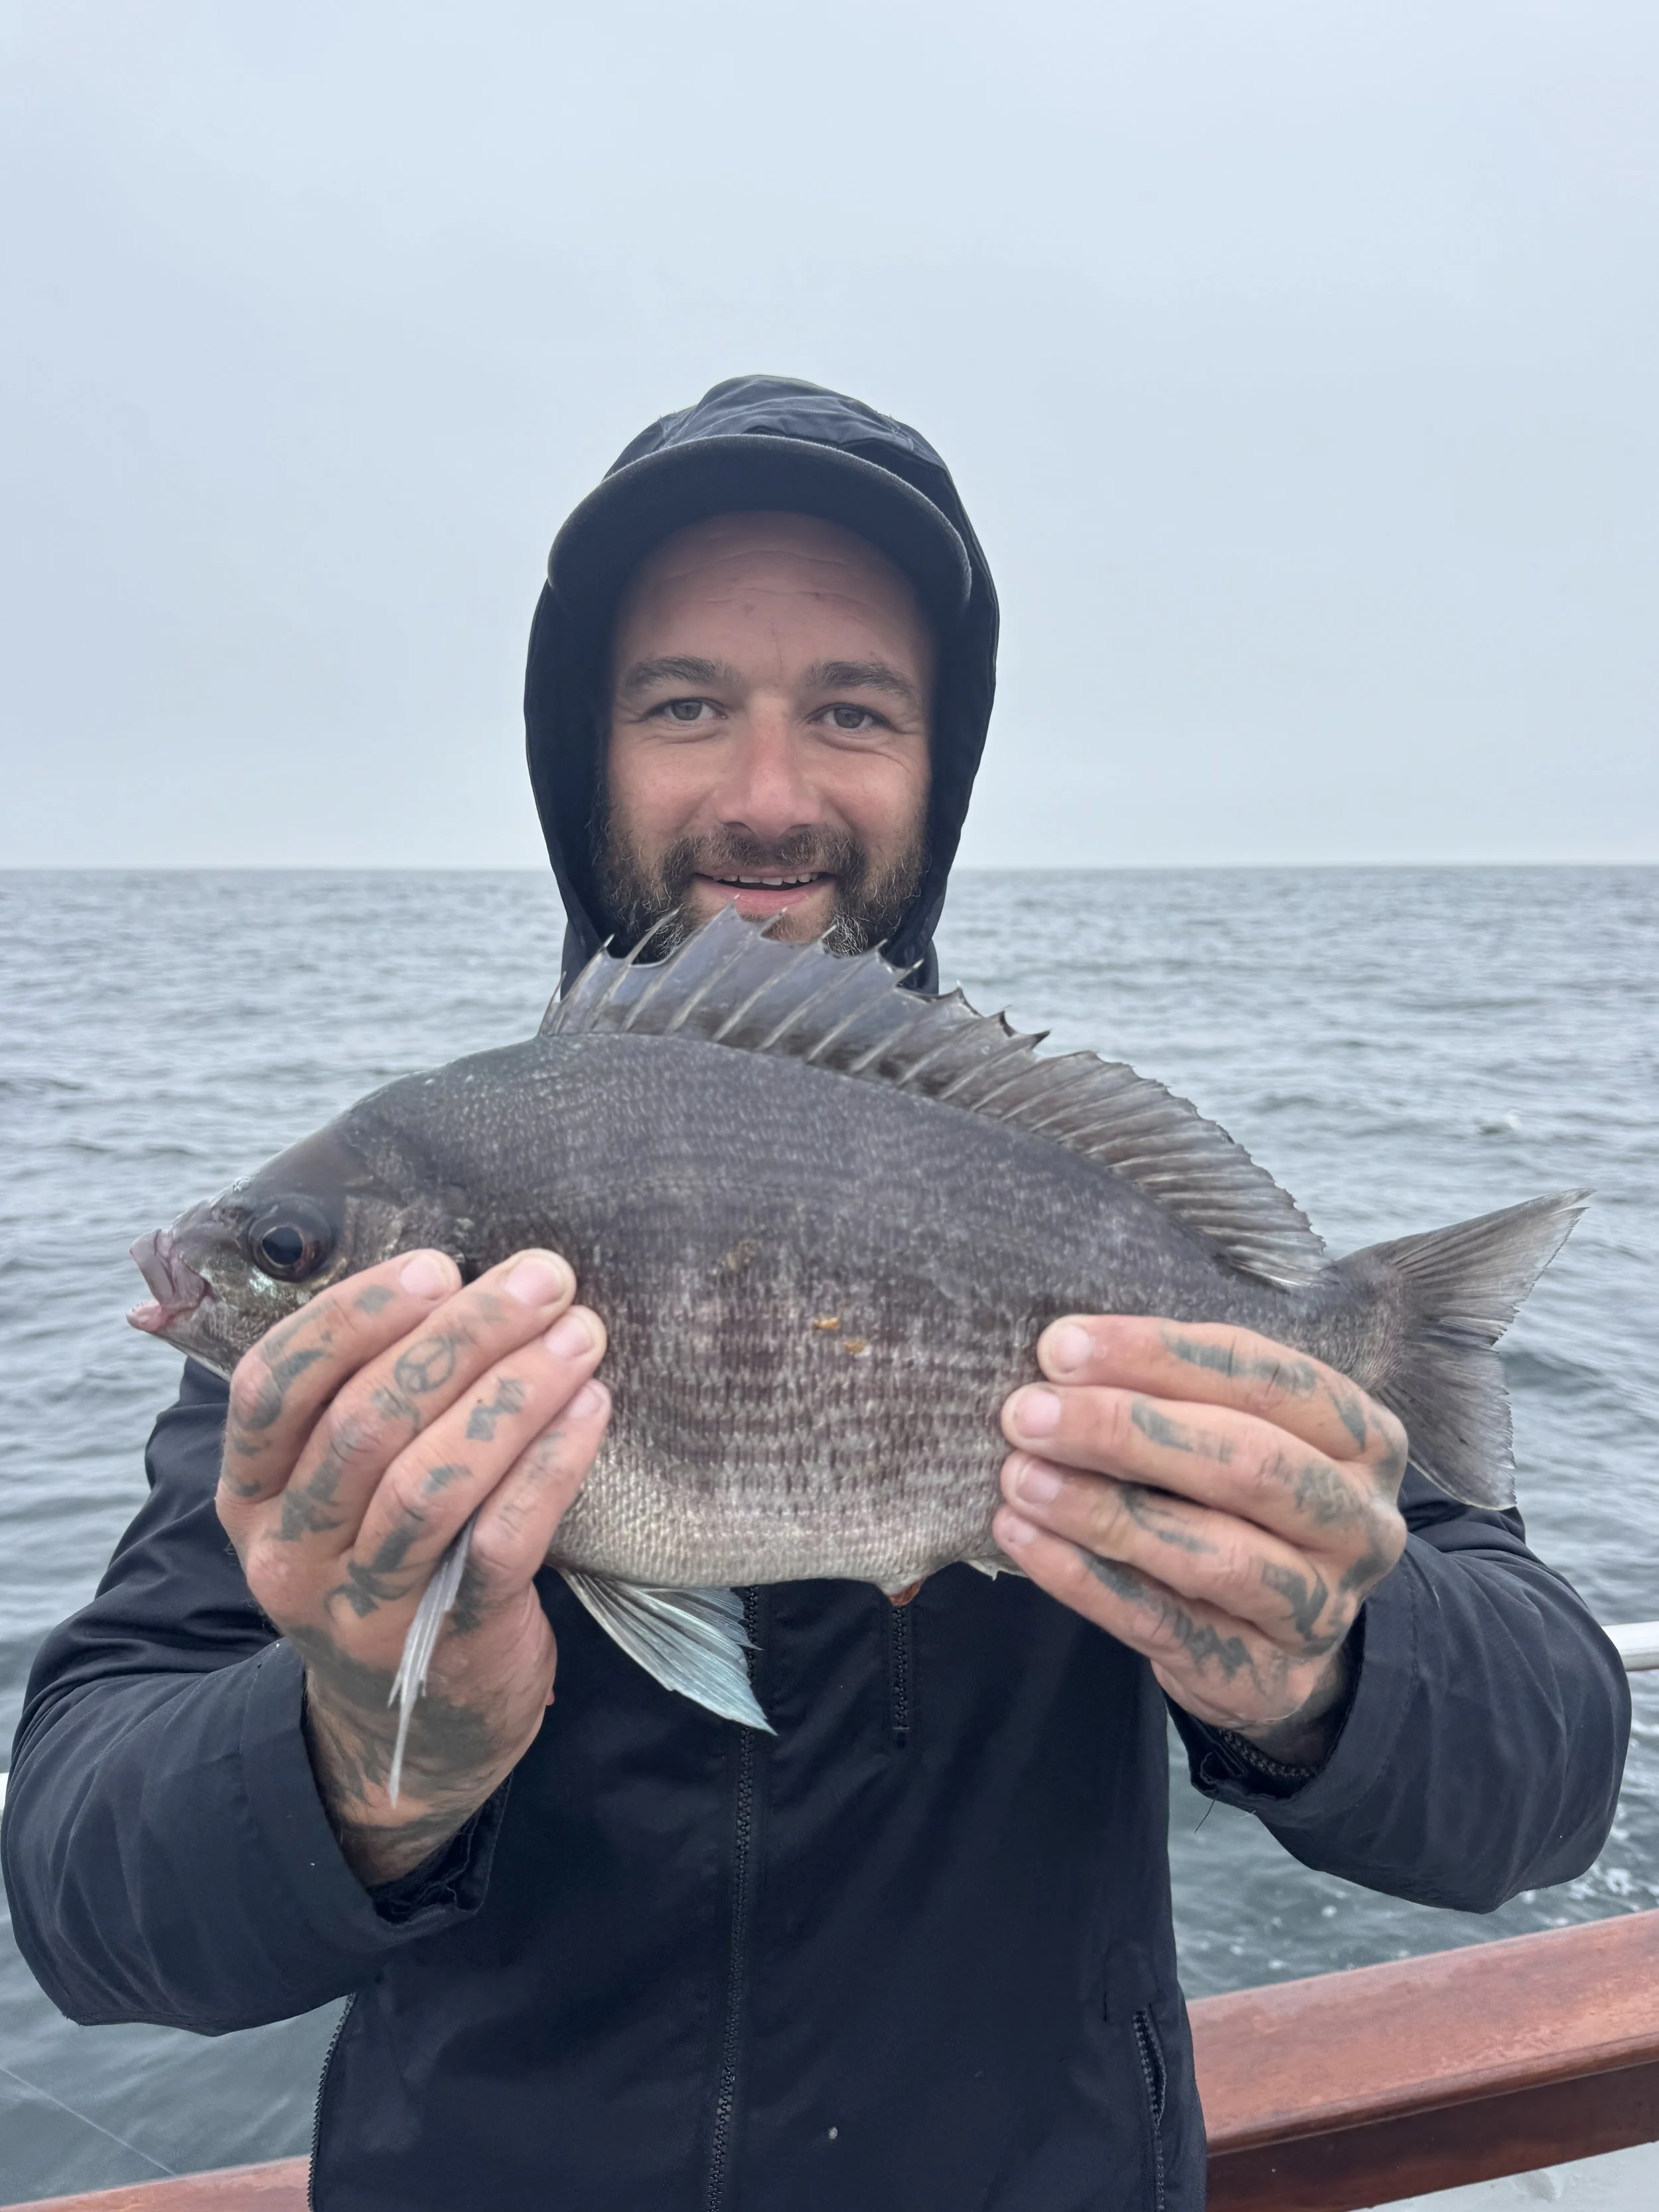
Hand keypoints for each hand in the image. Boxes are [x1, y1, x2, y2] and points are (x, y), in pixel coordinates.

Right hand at [216, 1248, 609, 1883]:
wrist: (415, 1732)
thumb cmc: (393, 1561)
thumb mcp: (342, 1492)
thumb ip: (368, 1396)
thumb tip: (462, 1275)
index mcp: (252, 1492)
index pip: (272, 1385)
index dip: (353, 1316)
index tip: (439, 1264)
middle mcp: (290, 1549)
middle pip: (364, 1422)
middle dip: (462, 1336)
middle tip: (545, 1280)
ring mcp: (361, 1606)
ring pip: (428, 1483)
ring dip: (513, 1394)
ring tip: (580, 1335)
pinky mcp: (446, 1644)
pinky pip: (499, 1542)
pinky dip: (548, 1467)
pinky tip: (591, 1411)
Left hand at [994, 1318, 1407, 1764]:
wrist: (1277, 1638)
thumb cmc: (1241, 1504)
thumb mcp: (1240, 1433)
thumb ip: (1179, 1395)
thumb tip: (1064, 1354)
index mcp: (1364, 1439)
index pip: (1267, 1378)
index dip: (1161, 1355)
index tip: (1063, 1346)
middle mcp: (1361, 1524)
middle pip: (1248, 1462)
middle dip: (1125, 1430)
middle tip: (1027, 1414)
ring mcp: (1323, 1609)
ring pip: (1211, 1553)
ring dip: (1101, 1509)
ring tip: (1019, 1477)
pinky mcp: (1266, 1677)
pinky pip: (1164, 1623)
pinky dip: (1085, 1579)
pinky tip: (1023, 1538)